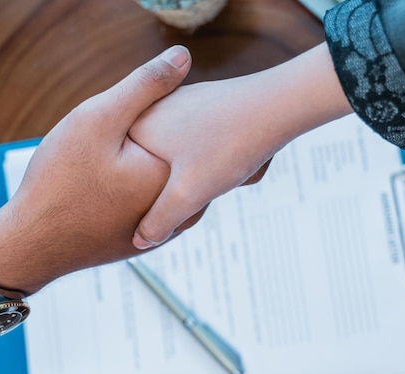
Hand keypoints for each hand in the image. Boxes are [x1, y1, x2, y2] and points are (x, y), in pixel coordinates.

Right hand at [0, 45, 195, 294]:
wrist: (30, 245)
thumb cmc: (59, 180)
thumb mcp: (98, 119)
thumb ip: (143, 86)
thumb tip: (183, 55)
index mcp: (176, 178)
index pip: (196, 132)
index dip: (182, 110)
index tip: (168, 105)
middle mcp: (179, 211)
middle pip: (187, 162)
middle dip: (175, 140)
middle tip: (154, 127)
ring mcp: (163, 231)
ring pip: (173, 186)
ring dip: (163, 166)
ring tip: (138, 148)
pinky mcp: (145, 241)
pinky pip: (158, 205)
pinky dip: (149, 188)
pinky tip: (127, 177)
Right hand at [129, 43, 352, 248]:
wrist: (278, 103)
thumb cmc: (228, 147)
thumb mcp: (187, 194)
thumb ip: (160, 220)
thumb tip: (140, 241)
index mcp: (136, 129)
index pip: (126, 174)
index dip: (150, 198)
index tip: (180, 199)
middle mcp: (153, 109)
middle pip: (156, 167)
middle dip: (185, 184)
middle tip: (215, 176)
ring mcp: (180, 102)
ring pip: (183, 154)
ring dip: (206, 170)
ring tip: (231, 164)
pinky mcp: (206, 101)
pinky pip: (204, 139)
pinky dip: (218, 152)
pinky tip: (239, 153)